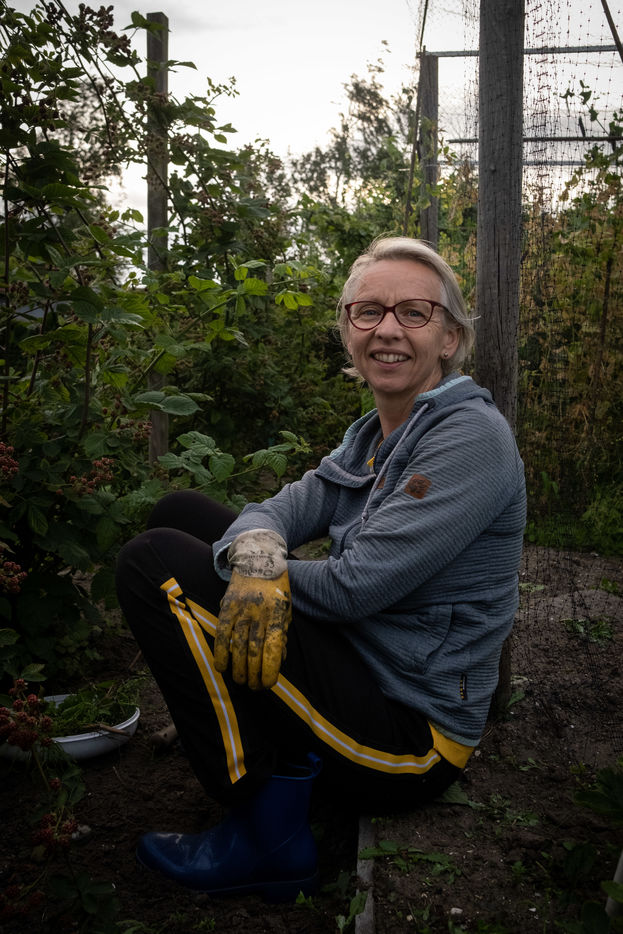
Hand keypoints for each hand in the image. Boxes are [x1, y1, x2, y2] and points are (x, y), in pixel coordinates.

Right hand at [214, 568, 291, 689]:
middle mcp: (260, 612)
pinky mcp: (228, 605)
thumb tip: (280, 659)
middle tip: (254, 687)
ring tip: (240, 681)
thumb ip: (282, 633)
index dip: (270, 670)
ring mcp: (243, 609)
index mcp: (279, 614)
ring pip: (238, 645)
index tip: (268, 684)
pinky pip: (222, 633)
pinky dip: (220, 652)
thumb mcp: (286, 608)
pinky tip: (221, 666)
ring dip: (238, 668)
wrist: (259, 558)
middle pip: (255, 650)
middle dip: (254, 674)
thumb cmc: (276, 589)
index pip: (274, 648)